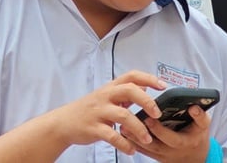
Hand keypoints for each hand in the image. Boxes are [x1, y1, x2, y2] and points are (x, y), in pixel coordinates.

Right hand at [46, 71, 166, 154]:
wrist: (63, 123)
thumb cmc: (88, 110)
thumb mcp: (105, 97)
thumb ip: (124, 93)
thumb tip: (145, 87)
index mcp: (110, 88)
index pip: (131, 76)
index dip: (148, 78)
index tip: (163, 86)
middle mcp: (105, 96)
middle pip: (129, 90)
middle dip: (147, 101)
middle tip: (157, 114)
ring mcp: (98, 112)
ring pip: (123, 115)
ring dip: (139, 128)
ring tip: (147, 139)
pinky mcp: (93, 128)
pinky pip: (112, 136)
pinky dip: (124, 144)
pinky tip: (131, 150)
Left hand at [132, 105, 213, 162]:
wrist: (194, 157)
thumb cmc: (197, 136)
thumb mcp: (203, 126)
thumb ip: (200, 116)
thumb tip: (193, 106)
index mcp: (186, 141)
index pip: (175, 138)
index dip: (162, 129)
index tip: (153, 117)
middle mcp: (173, 150)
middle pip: (158, 145)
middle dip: (144, 133)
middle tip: (137, 119)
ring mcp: (163, 154)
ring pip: (147, 148)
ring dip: (135, 138)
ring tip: (124, 126)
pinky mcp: (155, 156)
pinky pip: (142, 151)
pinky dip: (133, 142)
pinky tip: (124, 132)